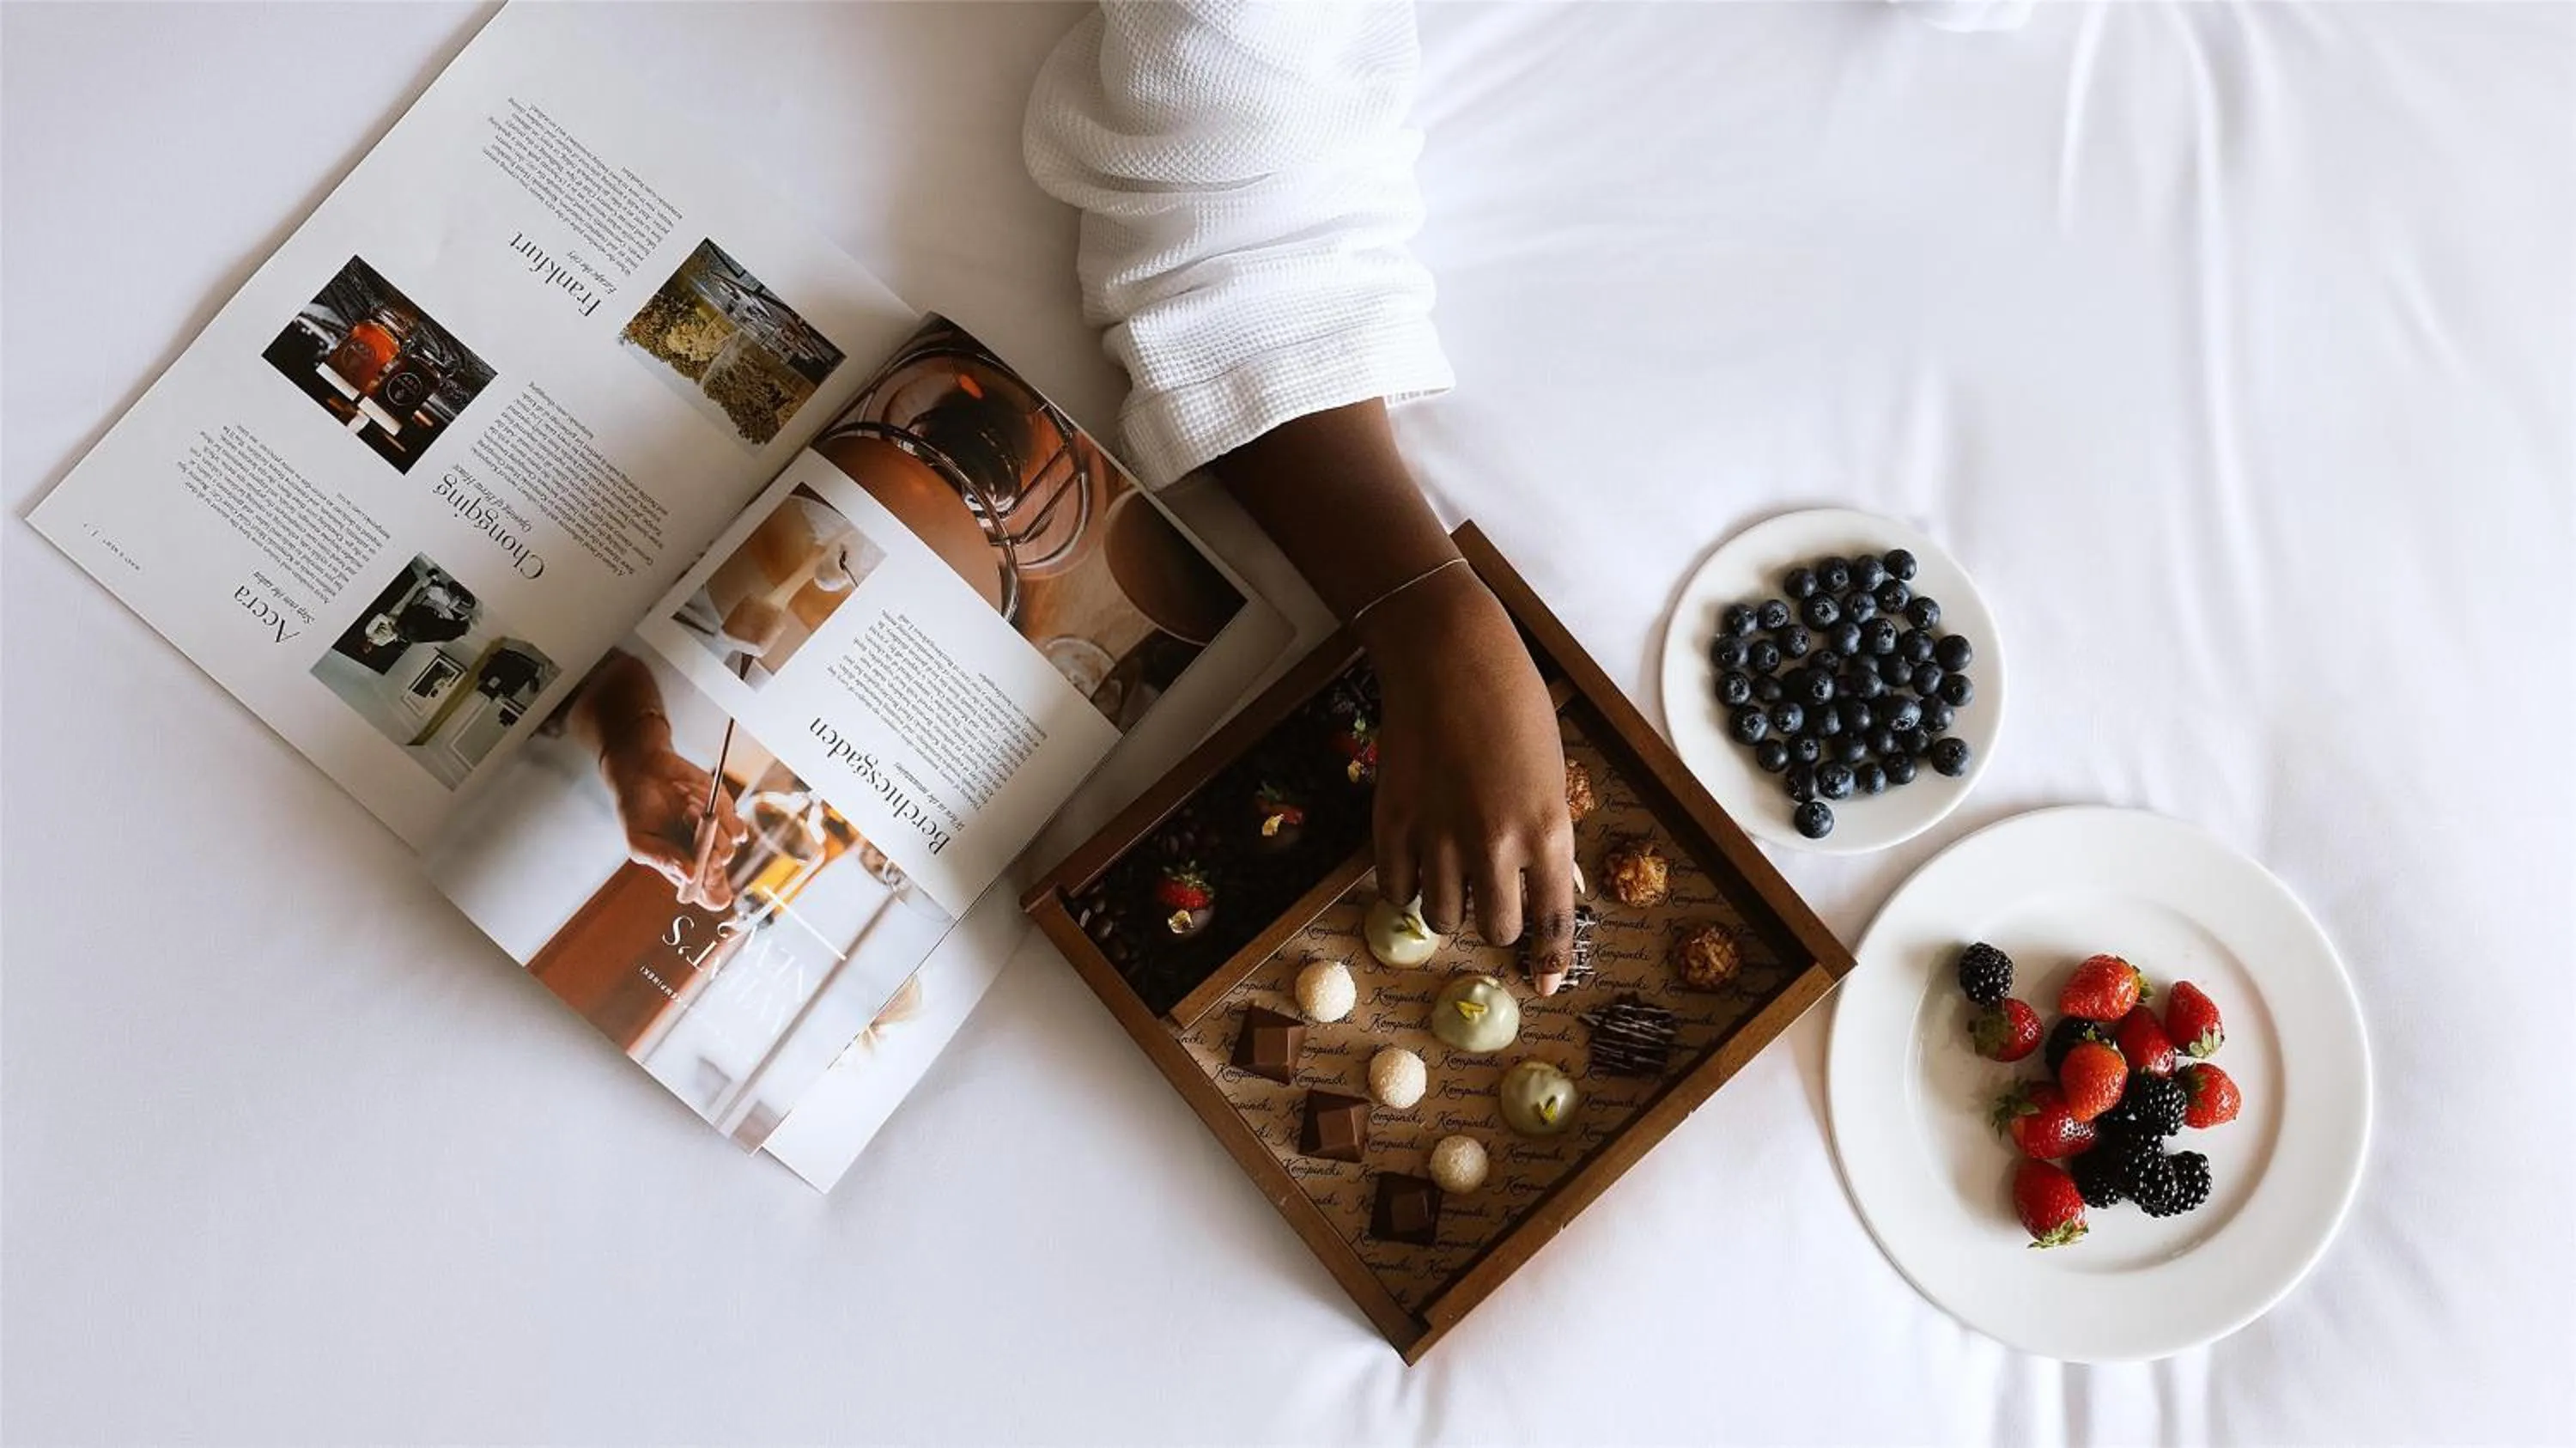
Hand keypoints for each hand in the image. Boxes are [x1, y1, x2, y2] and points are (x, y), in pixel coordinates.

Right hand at [599, 741, 748, 910]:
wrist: (643, 771)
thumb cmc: (636, 810)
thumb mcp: (638, 839)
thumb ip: (662, 859)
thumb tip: (690, 876)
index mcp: (684, 872)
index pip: (712, 896)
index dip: (714, 887)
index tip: (705, 862)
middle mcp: (703, 858)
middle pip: (722, 867)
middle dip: (709, 844)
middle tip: (688, 820)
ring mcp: (717, 837)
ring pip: (731, 842)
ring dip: (706, 821)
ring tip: (684, 806)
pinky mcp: (726, 815)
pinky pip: (735, 821)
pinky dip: (717, 808)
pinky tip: (694, 797)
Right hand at [1356, 564, 1578, 985]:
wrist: (1448, 655)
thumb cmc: (1514, 701)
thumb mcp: (1552, 771)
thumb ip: (1547, 833)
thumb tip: (1544, 887)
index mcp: (1548, 829)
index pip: (1552, 919)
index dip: (1550, 958)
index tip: (1544, 981)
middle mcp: (1495, 843)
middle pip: (1496, 928)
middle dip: (1497, 923)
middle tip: (1491, 899)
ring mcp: (1439, 835)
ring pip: (1443, 916)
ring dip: (1450, 907)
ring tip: (1451, 877)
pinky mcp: (1393, 822)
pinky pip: (1396, 888)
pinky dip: (1407, 887)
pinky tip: (1416, 865)